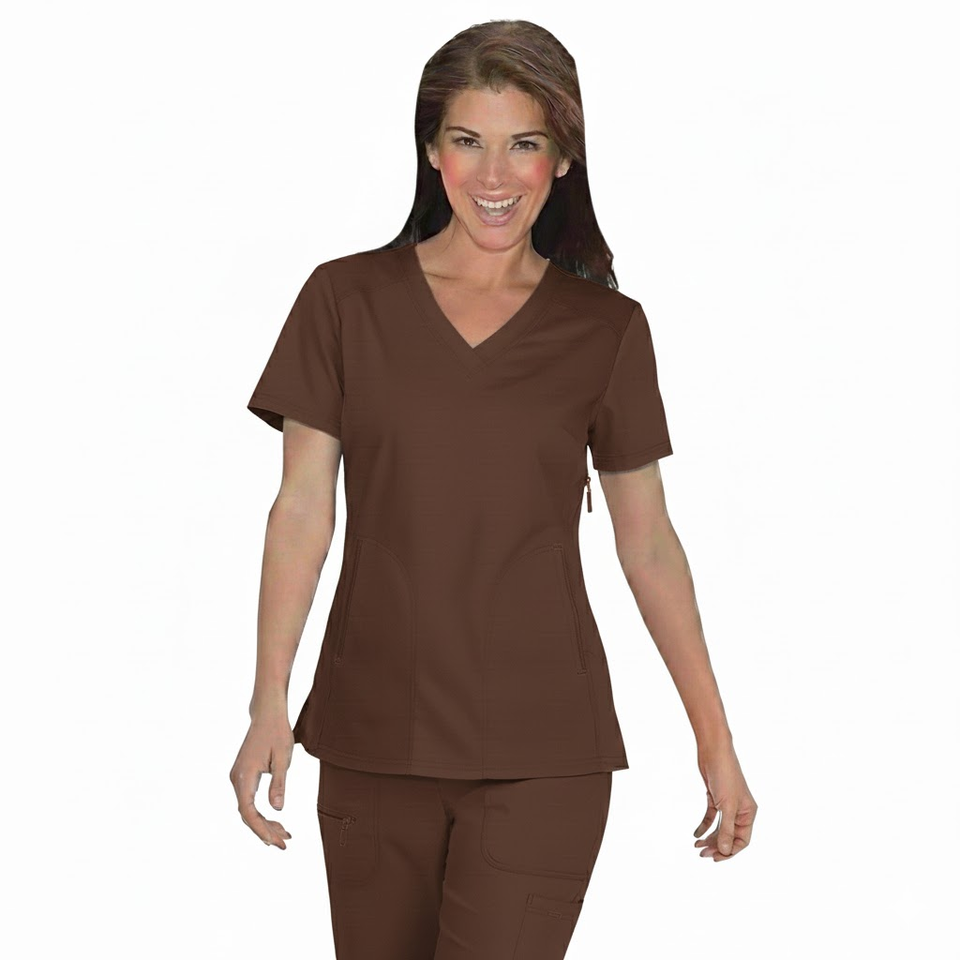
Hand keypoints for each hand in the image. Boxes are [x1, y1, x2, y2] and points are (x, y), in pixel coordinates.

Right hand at [229, 713, 294, 849]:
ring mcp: (238, 777)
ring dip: (265, 822)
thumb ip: (279, 784)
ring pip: (248, 808)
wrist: (267, 714)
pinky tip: (276, 819)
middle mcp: (236, 779)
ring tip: (285, 834)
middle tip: (284, 843)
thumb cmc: (277, 732)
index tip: (275, 842)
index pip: (248, 812)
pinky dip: (262, 811)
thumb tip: (277, 809)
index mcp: (244, 776)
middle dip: (265, 830)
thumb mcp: (283, 758)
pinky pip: (250, 800)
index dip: (261, 829)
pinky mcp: (243, 775)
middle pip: (247, 814)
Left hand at [692, 740, 757, 860]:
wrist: (713, 752)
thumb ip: (727, 829)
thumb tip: (725, 851)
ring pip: (720, 828)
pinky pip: (711, 817)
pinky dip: (704, 826)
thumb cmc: (725, 776)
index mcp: (748, 814)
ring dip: (710, 838)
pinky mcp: (716, 798)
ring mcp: (727, 804)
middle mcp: (740, 811)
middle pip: (730, 836)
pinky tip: (696, 834)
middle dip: (717, 846)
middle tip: (702, 854)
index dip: (730, 851)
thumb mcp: (727, 806)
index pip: (742, 840)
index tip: (715, 857)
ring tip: (697, 847)